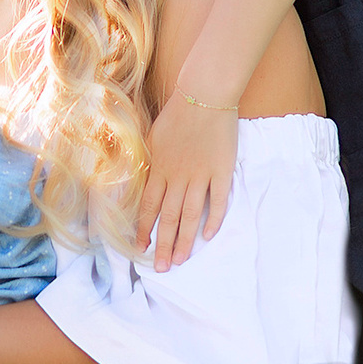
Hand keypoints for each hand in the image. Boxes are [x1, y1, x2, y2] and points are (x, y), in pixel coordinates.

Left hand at [138, 97, 237, 270]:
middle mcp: (177, 176)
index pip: (148, 207)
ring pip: (191, 215)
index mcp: (158, 169)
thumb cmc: (176, 114)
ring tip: (181, 260)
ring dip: (185, 240)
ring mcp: (200, 175)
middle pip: (168, 217)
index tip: (140, 249)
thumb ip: (149, 164)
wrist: (204, 95)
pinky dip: (214, 219)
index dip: (143, 230)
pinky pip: (218, 200)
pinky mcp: (221, 171)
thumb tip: (143, 185)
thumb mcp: (152, 138)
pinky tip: (208, 236)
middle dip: (163, 245)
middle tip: (161, 268)